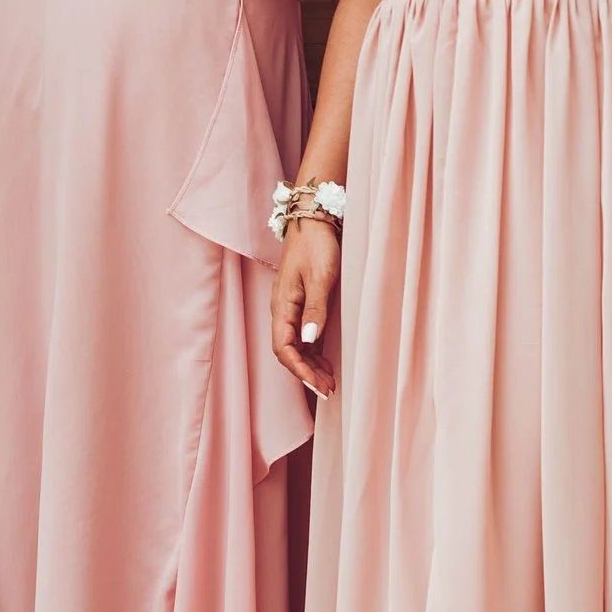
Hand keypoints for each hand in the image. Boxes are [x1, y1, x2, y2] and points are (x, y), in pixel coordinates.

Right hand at [271, 216, 339, 396]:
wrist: (313, 220)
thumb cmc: (316, 246)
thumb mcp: (319, 278)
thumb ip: (314, 310)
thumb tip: (309, 341)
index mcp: (281, 304)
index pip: (283, 348)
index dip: (300, 370)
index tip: (319, 386)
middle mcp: (282, 308)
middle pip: (288, 350)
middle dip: (306, 373)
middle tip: (329, 391)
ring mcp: (290, 306)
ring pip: (295, 345)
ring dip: (310, 365)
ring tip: (329, 382)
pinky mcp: (300, 302)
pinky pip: (302, 335)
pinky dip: (313, 352)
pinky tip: (326, 361)